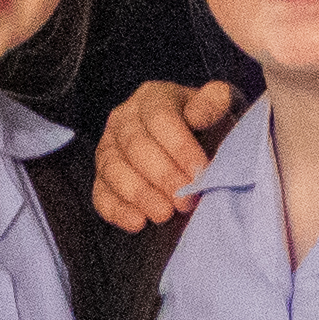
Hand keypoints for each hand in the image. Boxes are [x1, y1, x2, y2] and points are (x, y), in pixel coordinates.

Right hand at [88, 80, 234, 232]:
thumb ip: (215, 102)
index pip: (160, 118)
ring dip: (140, 194)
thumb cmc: (208, 130)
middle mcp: (124, 118)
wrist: (198, 148)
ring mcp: (108, 148)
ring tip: (165, 214)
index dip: (180, 147)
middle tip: (186, 200)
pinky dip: (117, 210)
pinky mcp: (101, 178)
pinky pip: (100, 194)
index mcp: (153, 97)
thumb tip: (215, 96)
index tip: (200, 173)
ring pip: (113, 169)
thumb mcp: (217, 111)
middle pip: (135, 146)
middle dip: (162, 176)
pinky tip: (138, 223)